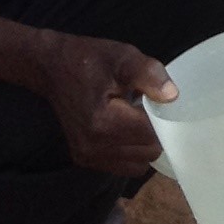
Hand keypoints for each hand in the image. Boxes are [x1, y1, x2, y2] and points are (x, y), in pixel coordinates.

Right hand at [35, 33, 173, 176]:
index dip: (165, 119)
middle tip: (152, 109)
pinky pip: (122, 166)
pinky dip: (131, 153)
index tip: (164, 104)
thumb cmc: (89, 60)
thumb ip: (149, 75)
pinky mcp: (84, 160)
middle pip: (148, 153)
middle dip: (156, 133)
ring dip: (145, 145)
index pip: (152, 135)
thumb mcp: (123, 57)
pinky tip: (128, 129)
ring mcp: (87, 157)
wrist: (52, 68)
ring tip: (138, 119)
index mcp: (104, 122)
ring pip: (137, 164)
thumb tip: (172, 96)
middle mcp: (94, 147)